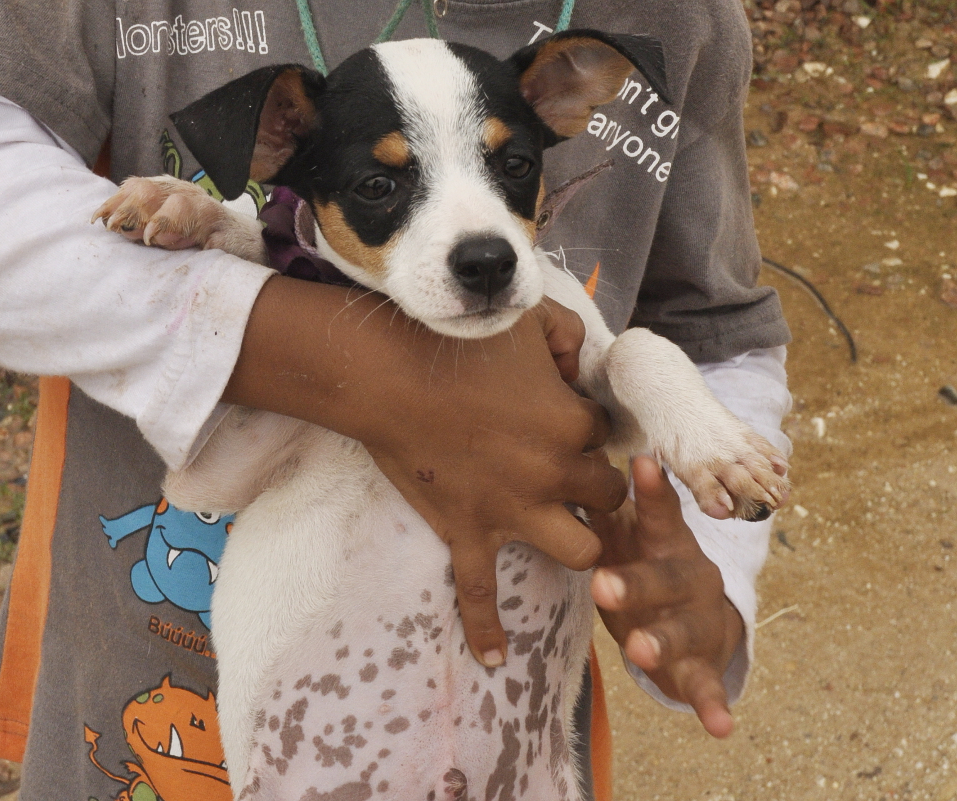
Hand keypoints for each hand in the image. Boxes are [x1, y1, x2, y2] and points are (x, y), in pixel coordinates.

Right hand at [224, 279, 627, 667]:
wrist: (386, 377)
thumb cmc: (454, 341)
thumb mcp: (526, 317)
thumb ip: (569, 333)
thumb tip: (581, 361)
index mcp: (570, 424)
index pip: (605, 433)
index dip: (589, 425)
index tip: (566, 415)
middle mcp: (552, 475)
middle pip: (606, 495)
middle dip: (596, 484)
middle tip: (572, 470)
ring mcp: (510, 511)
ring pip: (581, 551)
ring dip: (582, 542)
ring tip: (568, 530)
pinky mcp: (468, 532)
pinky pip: (479, 594)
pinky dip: (487, 630)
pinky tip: (495, 660)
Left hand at [589, 455, 743, 738]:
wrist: (705, 620)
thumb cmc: (649, 567)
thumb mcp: (629, 540)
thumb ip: (605, 511)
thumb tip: (572, 465)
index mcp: (668, 544)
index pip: (659, 514)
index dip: (651, 492)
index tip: (640, 464)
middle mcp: (690, 578)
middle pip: (666, 578)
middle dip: (636, 584)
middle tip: (601, 587)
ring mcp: (699, 622)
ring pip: (683, 631)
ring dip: (661, 642)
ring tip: (638, 651)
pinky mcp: (705, 665)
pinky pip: (707, 685)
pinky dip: (713, 705)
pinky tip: (720, 727)